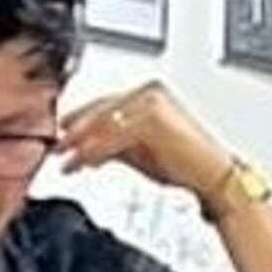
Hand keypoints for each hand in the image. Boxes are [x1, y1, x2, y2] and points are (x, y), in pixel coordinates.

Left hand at [57, 82, 233, 200]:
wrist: (213, 177)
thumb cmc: (184, 164)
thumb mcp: (139, 150)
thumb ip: (114, 143)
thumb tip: (86, 147)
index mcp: (148, 93)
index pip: (104, 104)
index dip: (79, 122)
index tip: (62, 137)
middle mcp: (149, 93)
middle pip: (100, 111)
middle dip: (74, 133)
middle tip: (57, 149)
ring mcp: (151, 103)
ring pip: (104, 124)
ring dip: (81, 144)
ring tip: (66, 161)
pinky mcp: (151, 120)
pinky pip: (114, 136)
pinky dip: (95, 151)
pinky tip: (84, 163)